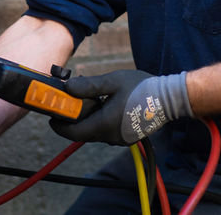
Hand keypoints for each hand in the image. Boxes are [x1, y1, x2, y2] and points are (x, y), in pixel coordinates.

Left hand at [49, 70, 191, 145]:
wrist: (169, 99)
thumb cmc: (142, 88)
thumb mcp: (112, 81)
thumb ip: (88, 86)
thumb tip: (67, 88)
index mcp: (104, 125)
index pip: (72, 132)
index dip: (58, 125)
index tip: (51, 115)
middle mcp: (110, 137)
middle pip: (82, 133)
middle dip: (73, 119)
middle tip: (69, 102)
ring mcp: (119, 139)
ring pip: (95, 132)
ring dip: (88, 119)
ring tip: (90, 100)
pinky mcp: (127, 136)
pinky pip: (106, 132)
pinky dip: (100, 121)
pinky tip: (105, 105)